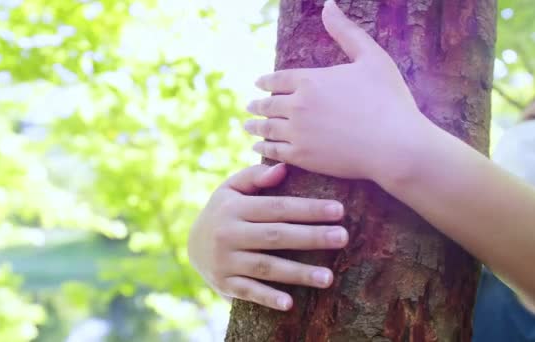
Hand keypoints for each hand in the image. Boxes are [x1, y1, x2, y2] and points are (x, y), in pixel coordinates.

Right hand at [187, 163, 348, 310]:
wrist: (191, 244)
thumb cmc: (223, 211)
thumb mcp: (231, 188)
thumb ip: (255, 176)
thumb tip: (283, 168)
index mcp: (234, 208)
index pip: (277, 207)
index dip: (308, 209)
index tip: (339, 210)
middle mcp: (229, 234)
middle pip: (276, 236)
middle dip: (311, 237)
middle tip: (342, 237)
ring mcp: (226, 261)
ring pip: (266, 267)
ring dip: (298, 273)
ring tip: (328, 277)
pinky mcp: (224, 283)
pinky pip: (249, 291)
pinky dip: (267, 298)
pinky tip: (289, 303)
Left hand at [244, 0, 431, 185]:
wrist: (394, 145)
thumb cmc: (389, 100)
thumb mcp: (372, 57)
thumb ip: (346, 31)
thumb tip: (328, 5)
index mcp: (310, 79)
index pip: (278, 79)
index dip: (266, 81)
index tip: (258, 84)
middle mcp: (297, 105)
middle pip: (269, 104)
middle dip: (257, 104)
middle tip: (249, 106)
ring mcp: (297, 132)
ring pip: (267, 128)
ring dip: (255, 126)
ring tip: (248, 126)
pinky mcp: (302, 157)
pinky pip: (274, 151)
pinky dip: (263, 148)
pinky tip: (259, 148)